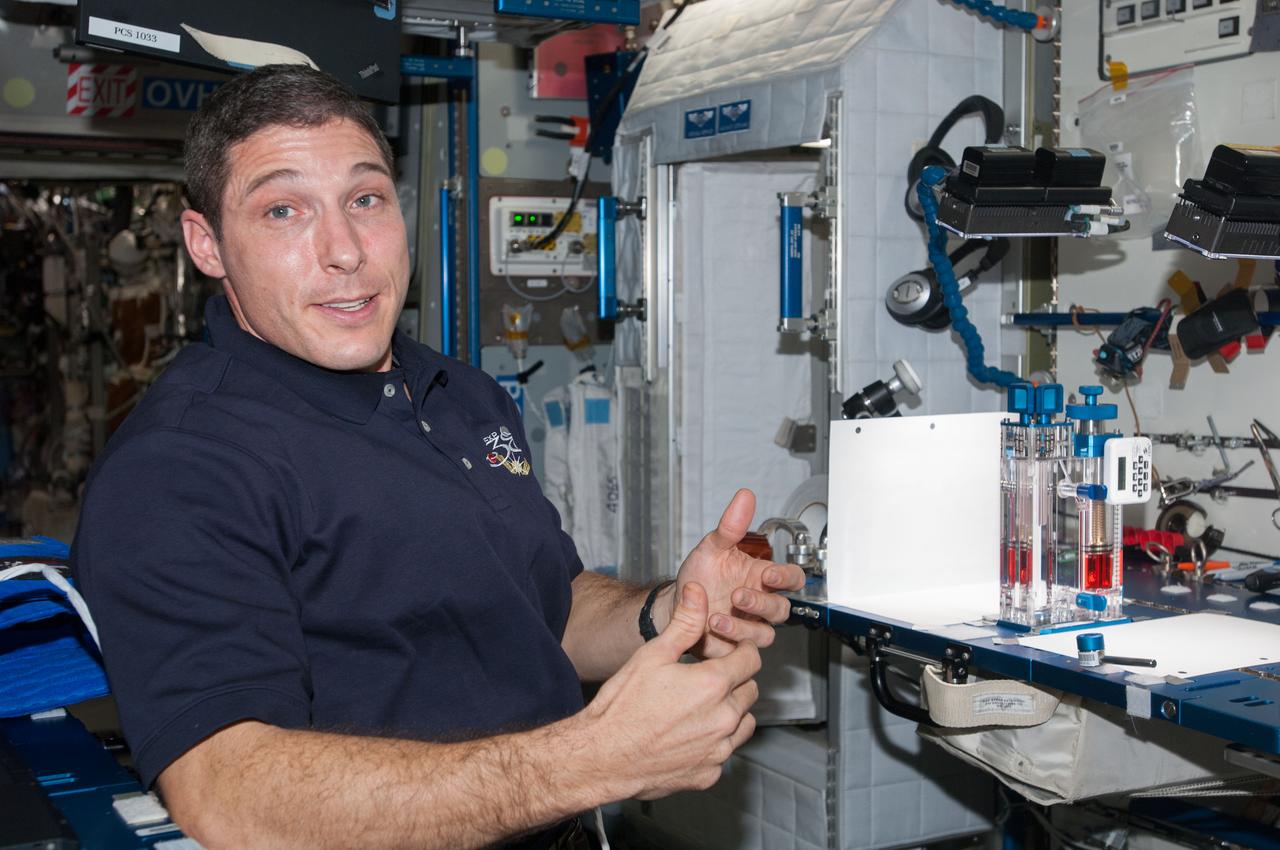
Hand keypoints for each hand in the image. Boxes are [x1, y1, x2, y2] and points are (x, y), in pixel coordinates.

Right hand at [580, 582, 759, 798]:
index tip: (728, 651)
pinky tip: (689, 735)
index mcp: (714, 685)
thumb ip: (684, 623)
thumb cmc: (622, 706)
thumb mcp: (653, 655)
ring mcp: (719, 750)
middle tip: (706, 679)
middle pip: (750, 690)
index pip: (751, 658)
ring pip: (744, 723)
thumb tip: (698, 591)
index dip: (740, 650)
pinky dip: (715, 742)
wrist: (602, 757)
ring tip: (699, 707)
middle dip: (734, 680)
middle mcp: (724, 719)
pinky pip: (725, 752)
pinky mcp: (710, 774)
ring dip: (731, 712)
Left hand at [664, 488, 806, 657]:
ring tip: (717, 617)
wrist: (677, 602)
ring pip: (764, 635)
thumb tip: (745, 496)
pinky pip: (741, 651)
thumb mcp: (713, 546)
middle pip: (781, 609)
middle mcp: (760, 604)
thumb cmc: (701, 575)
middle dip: (761, 603)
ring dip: (742, 626)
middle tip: (738, 594)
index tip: (768, 574)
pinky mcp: (733, 646)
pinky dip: (727, 642)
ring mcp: (749, 626)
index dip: (787, 578)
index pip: (792, 579)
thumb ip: (731, 525)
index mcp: (762, 578)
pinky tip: (710, 629)